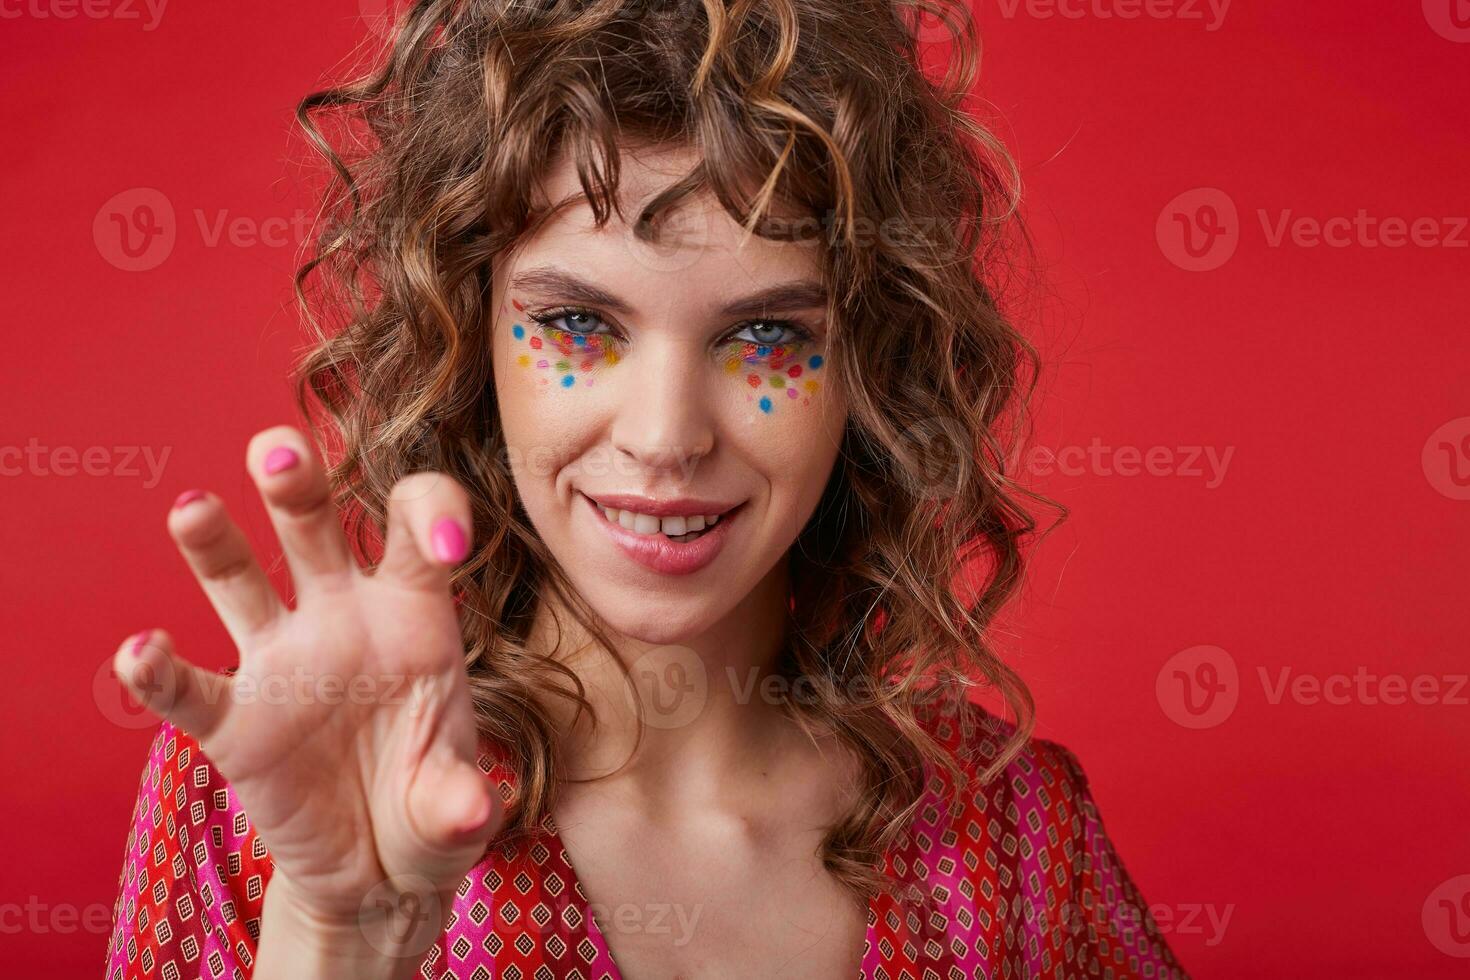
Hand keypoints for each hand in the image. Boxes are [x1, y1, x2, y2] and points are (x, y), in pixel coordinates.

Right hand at [112, 425, 500, 964]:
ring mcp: (283, 661)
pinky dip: (159, 671)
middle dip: (297, 485)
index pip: (418, 528)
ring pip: (239, 582)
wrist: (379, 868)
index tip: (449, 549)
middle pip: (314, 527)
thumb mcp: (457, 806)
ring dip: (213, 542)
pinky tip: (144, 651)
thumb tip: (469, 811)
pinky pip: (187, 688)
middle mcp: (343, 617)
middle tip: (278, 452)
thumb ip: (460, 801)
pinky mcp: (234, 721)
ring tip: (191, 508)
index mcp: (414, 612)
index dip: (433, 517)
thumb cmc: (429, 808)